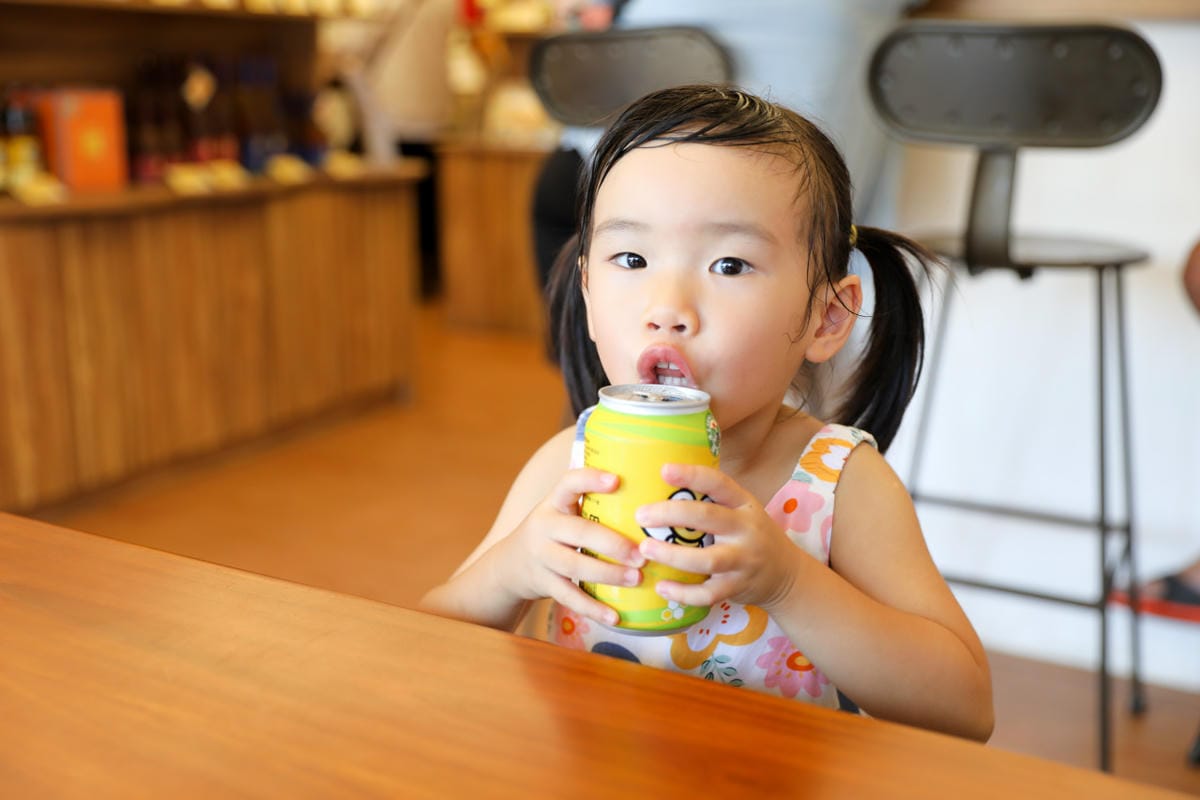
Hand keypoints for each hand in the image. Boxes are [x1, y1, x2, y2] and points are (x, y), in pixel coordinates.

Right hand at [498, 468, 644, 626]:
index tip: (616, 480)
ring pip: (574, 565)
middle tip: (642, 554)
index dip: (591, 479)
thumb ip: (592, 505)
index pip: (568, 482)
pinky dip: (592, 608)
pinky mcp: (542, 583)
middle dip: (613, 543)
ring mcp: (541, 556)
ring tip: (636, 579)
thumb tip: (648, 502)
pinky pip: (569, 596)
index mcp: (553, 503)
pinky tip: (615, 615)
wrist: (509, 565)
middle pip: (578, 531)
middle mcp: (544, 526)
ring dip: (608, 574)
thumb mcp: (562, 513)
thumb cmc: (553, 534)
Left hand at [633, 464, 801, 609]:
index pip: (719, 483)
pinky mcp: (738, 587)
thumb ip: (712, 502)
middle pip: (707, 517)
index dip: (692, 475)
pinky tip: (662, 587)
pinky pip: (708, 594)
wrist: (786, 574)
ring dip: (673, 555)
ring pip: (707, 559)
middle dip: (670, 514)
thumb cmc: (751, 535)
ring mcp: (744, 561)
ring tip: (645, 549)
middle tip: (641, 515)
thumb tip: (661, 485)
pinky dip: (683, 593)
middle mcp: (746, 530)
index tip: (664, 470)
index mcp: (744, 504)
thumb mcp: (742, 511)